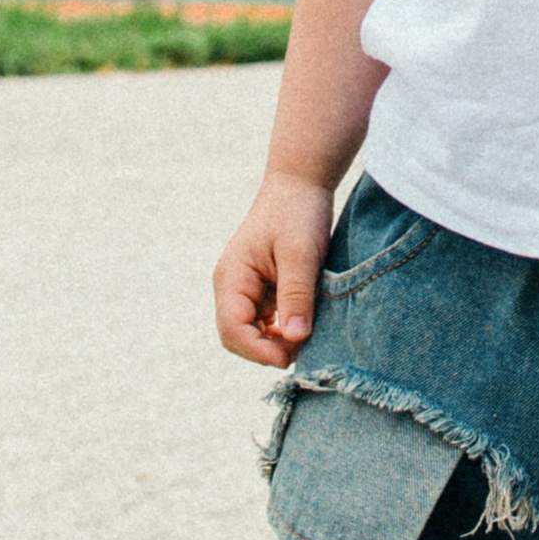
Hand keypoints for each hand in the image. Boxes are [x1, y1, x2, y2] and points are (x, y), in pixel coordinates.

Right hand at [214, 171, 335, 369]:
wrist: (301, 184)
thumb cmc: (298, 213)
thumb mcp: (300, 254)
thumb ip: (295, 296)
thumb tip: (295, 340)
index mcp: (232, 278)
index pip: (232, 330)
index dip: (259, 351)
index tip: (291, 355)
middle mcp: (232, 287)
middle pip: (237, 337)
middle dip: (266, 350)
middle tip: (303, 349)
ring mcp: (245, 289)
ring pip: (252, 333)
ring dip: (276, 342)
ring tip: (307, 337)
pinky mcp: (261, 289)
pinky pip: (265, 322)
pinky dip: (282, 331)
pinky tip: (304, 326)